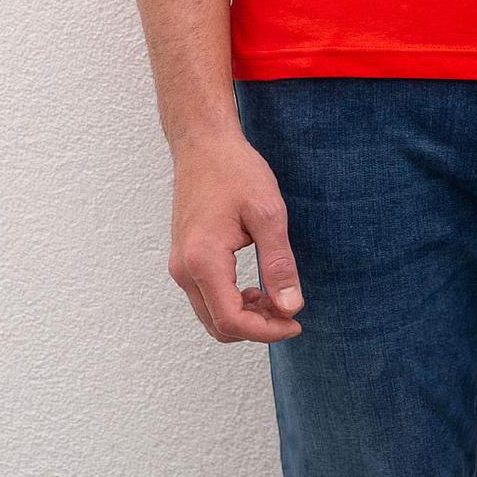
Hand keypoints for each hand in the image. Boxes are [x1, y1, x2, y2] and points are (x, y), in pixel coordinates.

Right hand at [167, 127, 304, 343]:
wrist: (203, 145)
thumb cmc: (234, 171)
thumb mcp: (268, 214)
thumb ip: (279, 264)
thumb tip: (291, 307)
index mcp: (203, 260)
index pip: (232, 319)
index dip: (267, 331)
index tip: (296, 322)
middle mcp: (184, 269)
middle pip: (218, 326)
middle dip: (257, 328)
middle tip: (290, 311)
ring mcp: (180, 266)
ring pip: (211, 316)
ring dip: (245, 317)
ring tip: (277, 298)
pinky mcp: (184, 260)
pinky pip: (207, 298)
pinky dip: (233, 304)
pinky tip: (258, 288)